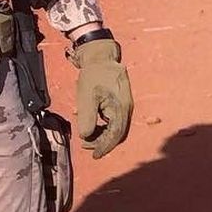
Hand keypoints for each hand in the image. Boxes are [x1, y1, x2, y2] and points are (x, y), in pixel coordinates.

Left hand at [72, 39, 132, 158]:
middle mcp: (126, 109)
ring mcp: (124, 105)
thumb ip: (87, 118)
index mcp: (120, 108)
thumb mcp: (86, 97)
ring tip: (88, 136)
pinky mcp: (120, 102)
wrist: (100, 56)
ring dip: (103, 134)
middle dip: (102, 142)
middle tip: (86, 146)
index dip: (105, 146)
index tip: (94, 155)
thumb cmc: (93, 75)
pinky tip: (94, 124)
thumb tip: (86, 136)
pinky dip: (105, 126)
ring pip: (116, 128)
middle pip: (117, 133)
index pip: (115, 135)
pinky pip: (115, 120)